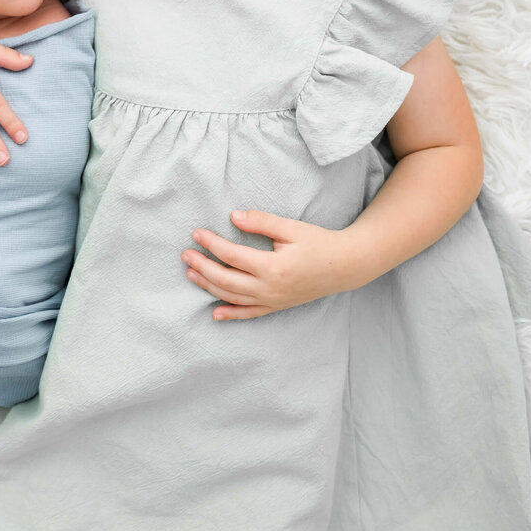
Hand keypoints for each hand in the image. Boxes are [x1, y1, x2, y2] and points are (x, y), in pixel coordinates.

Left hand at [181, 210, 351, 319]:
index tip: (196, 233)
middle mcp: (270, 289)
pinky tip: (215, 313)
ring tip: (191, 274)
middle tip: (185, 254)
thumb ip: (261, 222)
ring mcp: (273, 301)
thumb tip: (233, 217)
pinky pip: (250, 314)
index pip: (232, 256)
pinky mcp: (277, 306)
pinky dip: (231, 314)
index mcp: (272, 267)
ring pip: (233, 298)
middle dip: (202, 267)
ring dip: (209, 287)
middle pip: (226, 280)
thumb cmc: (318, 243)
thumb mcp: (290, 227)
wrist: (345, 266)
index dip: (211, 244)